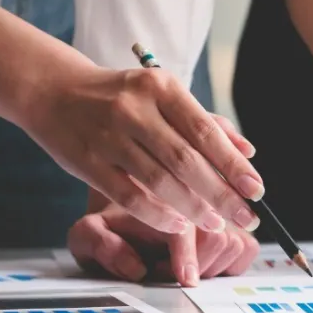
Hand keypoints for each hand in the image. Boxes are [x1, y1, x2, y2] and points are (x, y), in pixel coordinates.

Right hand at [19, 65, 264, 235]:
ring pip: (160, 181)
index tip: (257, 190)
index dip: (233, 164)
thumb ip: (204, 122)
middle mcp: (135, 108)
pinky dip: (157, 215)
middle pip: (187, 159)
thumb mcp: (160, 94)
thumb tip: (247, 152)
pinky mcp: (88, 162)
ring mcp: (109, 136)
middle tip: (246, 216)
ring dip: (193, 208)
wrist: (55, 91)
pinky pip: (129, 196)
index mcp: (160, 87)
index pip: (205, 130)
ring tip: (216, 223)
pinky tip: (178, 225)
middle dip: (222, 193)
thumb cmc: (119, 96)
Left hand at [69, 203, 259, 286]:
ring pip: (237, 243)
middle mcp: (195, 191)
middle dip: (200, 267)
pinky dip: (233, 261)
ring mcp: (217, 205)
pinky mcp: (231, 219)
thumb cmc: (108, 220)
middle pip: (220, 236)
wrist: (123, 192)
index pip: (187, 226)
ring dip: (214, 265)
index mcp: (160, 189)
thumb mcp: (87, 232)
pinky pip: (246, 248)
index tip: (185, 278)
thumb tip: (135, 268)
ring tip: (185, 264)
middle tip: (177, 274)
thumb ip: (100, 245)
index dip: (186, 257)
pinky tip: (205, 261)